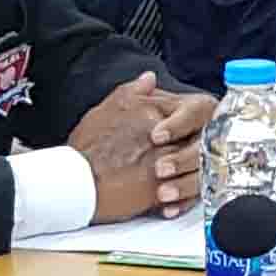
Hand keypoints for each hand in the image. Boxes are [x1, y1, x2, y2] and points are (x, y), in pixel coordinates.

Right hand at [70, 72, 210, 219]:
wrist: (75, 180)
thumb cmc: (88, 147)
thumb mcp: (108, 108)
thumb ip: (134, 91)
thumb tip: (150, 78)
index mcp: (153, 109)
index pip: (194, 110)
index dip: (193, 125)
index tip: (187, 134)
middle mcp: (164, 133)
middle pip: (201, 138)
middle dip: (198, 148)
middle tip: (188, 158)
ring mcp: (166, 160)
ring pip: (197, 166)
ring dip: (190, 173)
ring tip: (174, 179)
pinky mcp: (162, 187)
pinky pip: (185, 193)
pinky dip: (181, 196)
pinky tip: (168, 197)